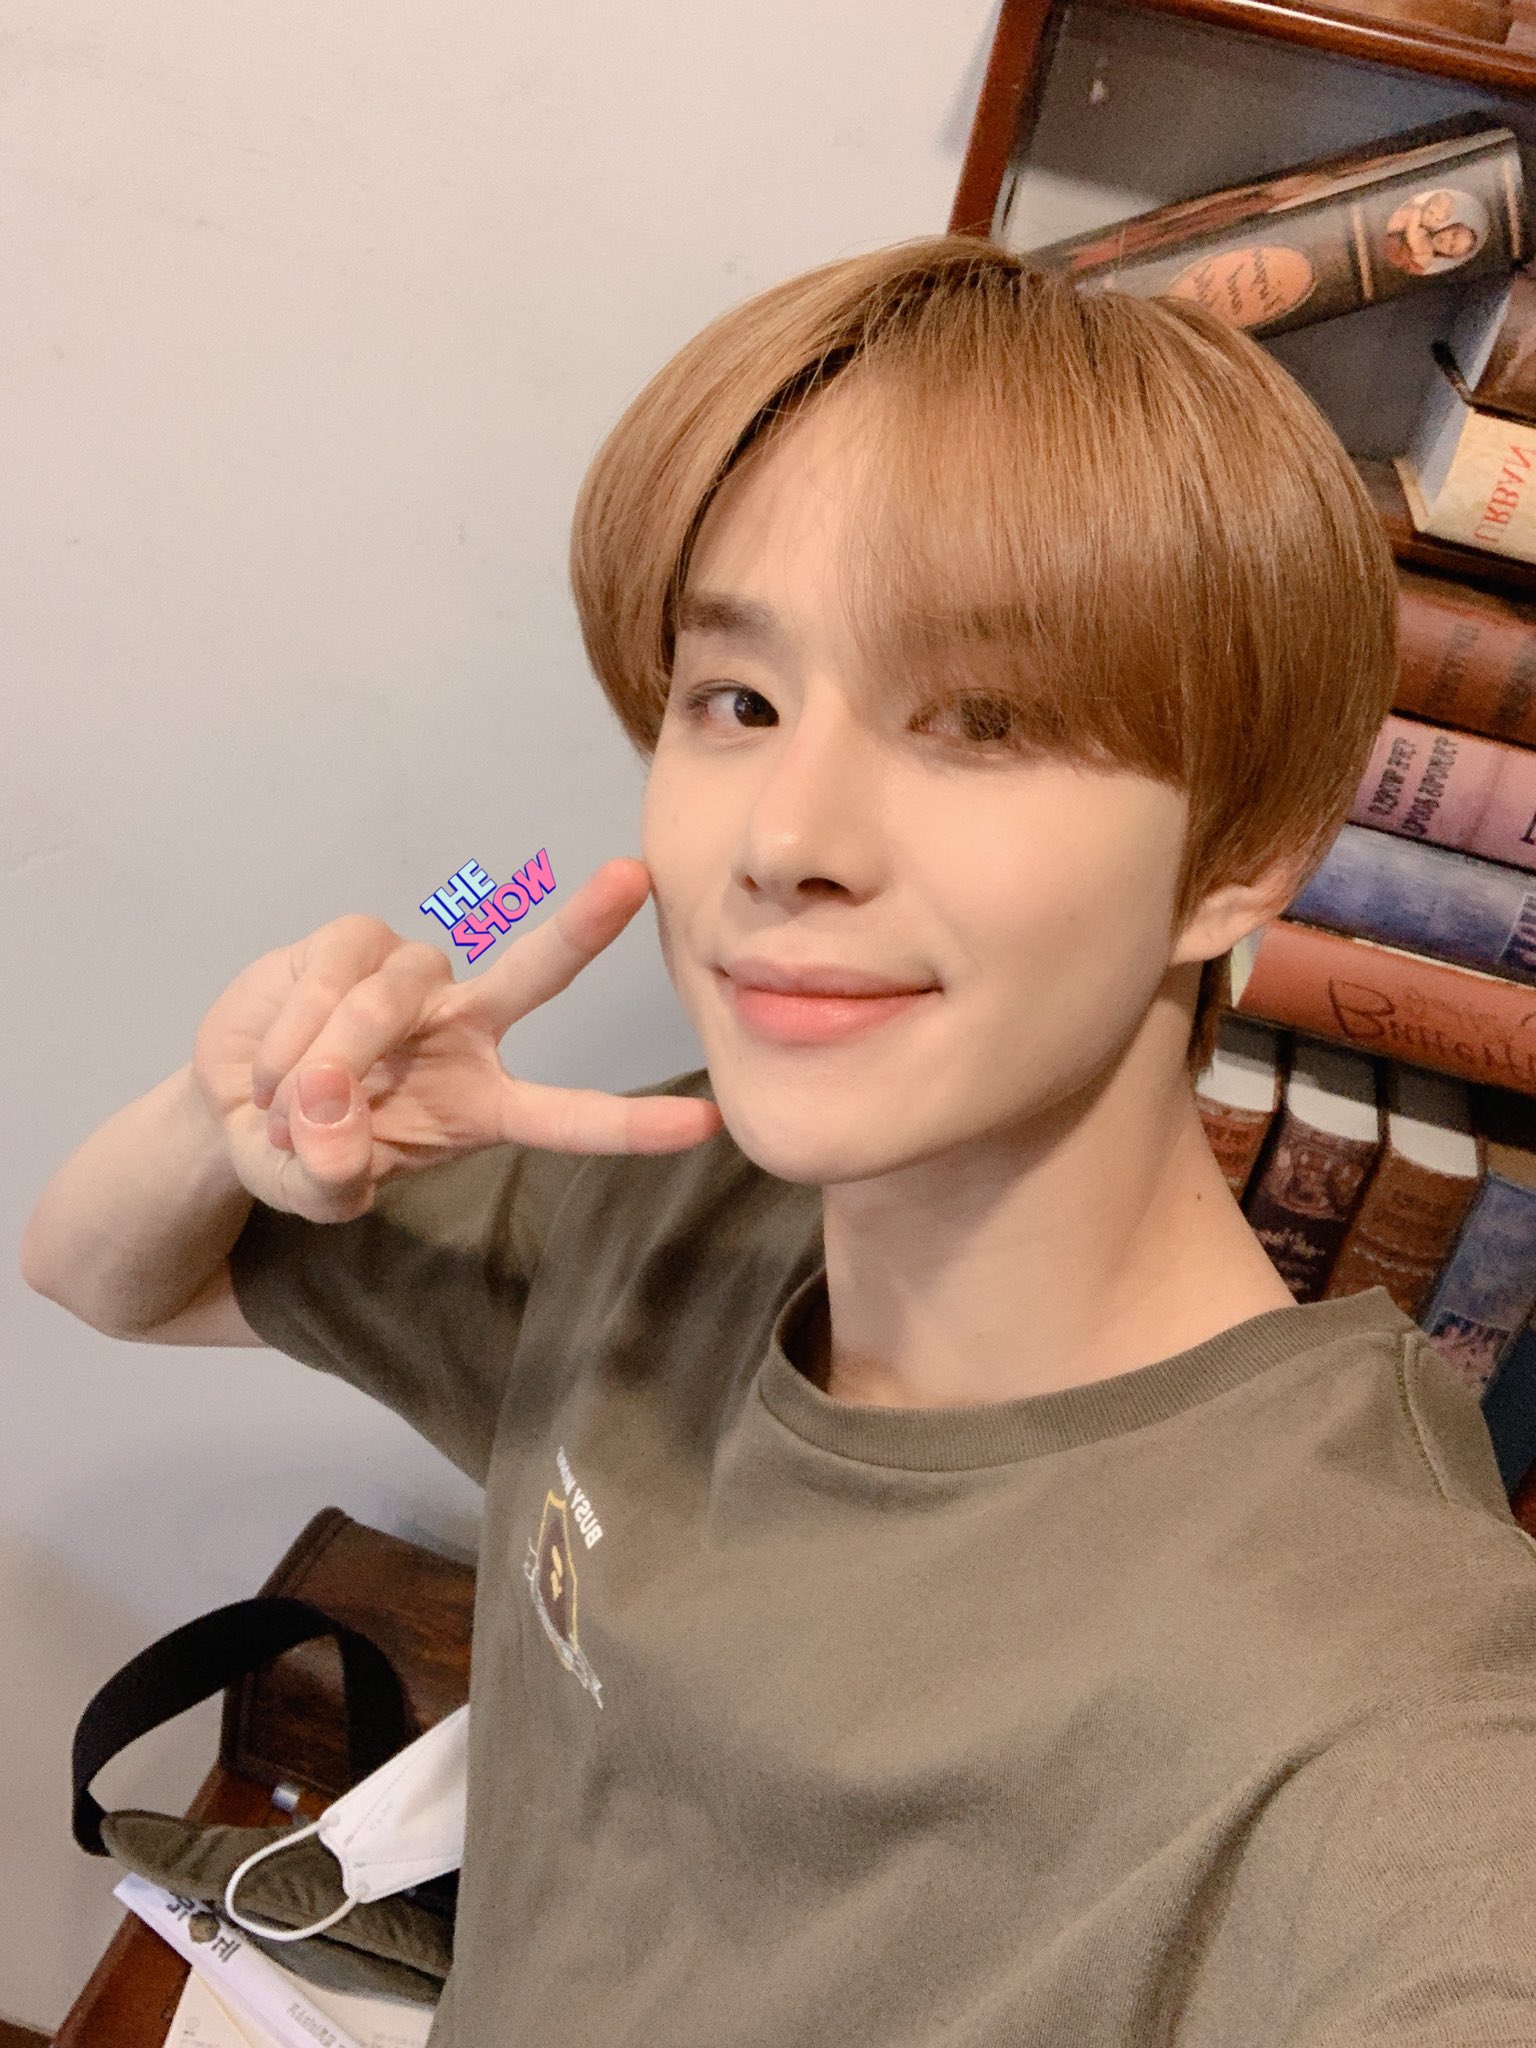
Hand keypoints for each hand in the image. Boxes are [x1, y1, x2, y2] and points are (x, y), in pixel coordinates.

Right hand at [191, 857, 721, 1221]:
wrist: (230, 1105)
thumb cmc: (298, 1149)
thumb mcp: (313, 1187)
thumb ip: (328, 1172)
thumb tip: (328, 1112)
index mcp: (485, 1102)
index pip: (570, 1115)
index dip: (633, 1125)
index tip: (707, 1126)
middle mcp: (465, 1027)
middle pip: (534, 972)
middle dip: (583, 926)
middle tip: (633, 878)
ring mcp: (410, 980)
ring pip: (383, 1005)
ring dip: (325, 1066)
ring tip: (283, 1112)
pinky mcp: (350, 943)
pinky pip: (330, 980)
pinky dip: (291, 1037)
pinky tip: (266, 1075)